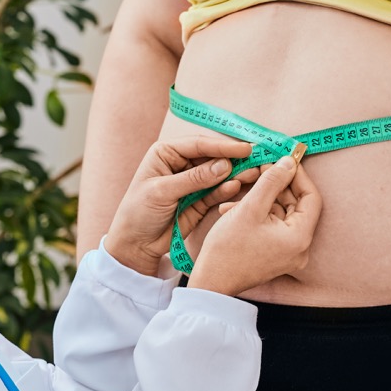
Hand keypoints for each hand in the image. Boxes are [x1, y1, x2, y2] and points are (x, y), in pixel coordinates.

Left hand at [106, 136, 253, 274]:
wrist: (135, 245)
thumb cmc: (139, 213)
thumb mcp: (163, 192)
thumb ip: (194, 179)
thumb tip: (225, 165)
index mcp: (166, 153)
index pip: (198, 145)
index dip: (222, 146)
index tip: (244, 148)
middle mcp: (180, 164)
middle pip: (212, 157)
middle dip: (232, 159)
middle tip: (255, 159)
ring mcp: (192, 182)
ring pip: (218, 174)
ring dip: (234, 174)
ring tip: (252, 174)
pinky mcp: (199, 200)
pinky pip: (217, 191)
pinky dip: (227, 189)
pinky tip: (236, 187)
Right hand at [189, 155, 321, 295]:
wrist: (211, 282)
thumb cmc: (228, 249)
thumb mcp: (250, 208)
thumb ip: (272, 181)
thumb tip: (289, 162)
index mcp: (299, 238)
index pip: (311, 198)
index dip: (298, 176)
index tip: (284, 160)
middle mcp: (300, 249)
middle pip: (297, 206)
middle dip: (278, 186)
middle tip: (261, 169)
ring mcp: (288, 254)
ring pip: (282, 214)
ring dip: (264, 199)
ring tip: (241, 191)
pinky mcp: (275, 255)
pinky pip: (273, 227)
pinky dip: (259, 214)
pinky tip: (236, 209)